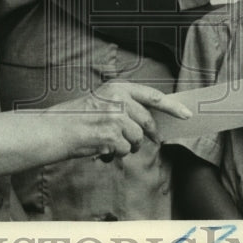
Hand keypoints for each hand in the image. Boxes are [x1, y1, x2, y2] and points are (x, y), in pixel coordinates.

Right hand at [50, 80, 191, 160]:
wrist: (55, 130)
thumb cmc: (77, 118)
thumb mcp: (102, 101)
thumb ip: (125, 106)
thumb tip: (150, 121)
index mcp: (118, 87)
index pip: (152, 96)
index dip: (172, 106)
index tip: (187, 114)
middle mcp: (118, 100)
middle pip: (147, 122)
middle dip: (149, 135)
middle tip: (147, 140)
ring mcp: (115, 117)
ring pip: (136, 139)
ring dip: (127, 147)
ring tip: (110, 144)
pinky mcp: (111, 136)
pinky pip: (124, 151)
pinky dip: (115, 155)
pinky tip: (101, 150)